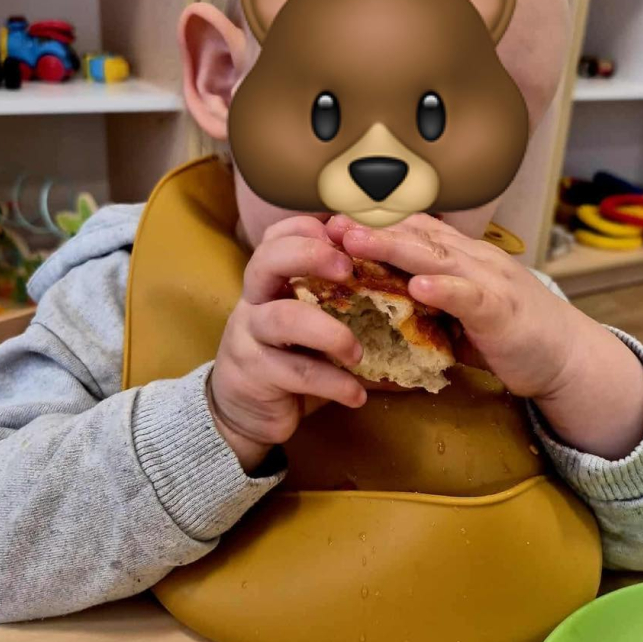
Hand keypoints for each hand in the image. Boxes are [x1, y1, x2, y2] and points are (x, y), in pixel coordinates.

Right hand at [209, 216, 366, 472]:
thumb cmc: (290, 358)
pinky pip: (296, 373)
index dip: (308, 227)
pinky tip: (357, 395)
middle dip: (310, 256)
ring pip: (282, 319)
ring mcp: (248, 337)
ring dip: (330, 332)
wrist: (246, 414)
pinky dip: (333, 383)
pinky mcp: (254, 375)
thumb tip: (396, 273)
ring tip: (358, 354)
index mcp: (269, 282)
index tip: (344, 232)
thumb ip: (337, 297)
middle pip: (267, 260)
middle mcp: (253, 301)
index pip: (276, 236)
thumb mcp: (310, 321)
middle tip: (348, 269)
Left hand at [327, 213, 642, 459]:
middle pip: (415, 235)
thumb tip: (382, 301)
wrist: (566, 356)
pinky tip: (418, 285)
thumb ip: (428, 299)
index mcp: (460, 256)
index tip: (330, 218)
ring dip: (393, 247)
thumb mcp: (461, 309)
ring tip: (356, 241)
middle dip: (370, 226)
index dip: (371, 223)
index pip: (411, 230)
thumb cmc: (511, 333)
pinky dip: (444, 288)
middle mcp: (472, 258)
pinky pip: (469, 296)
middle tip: (329, 221)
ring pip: (435, 257)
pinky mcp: (501, 310)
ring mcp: (489, 280)